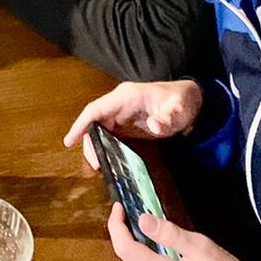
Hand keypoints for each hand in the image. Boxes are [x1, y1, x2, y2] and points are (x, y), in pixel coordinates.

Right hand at [64, 80, 203, 157]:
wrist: (190, 101)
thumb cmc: (182, 102)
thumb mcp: (178, 110)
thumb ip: (167, 118)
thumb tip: (154, 126)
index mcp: (126, 96)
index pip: (96, 109)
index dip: (81, 124)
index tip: (69, 140)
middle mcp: (119, 103)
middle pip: (94, 121)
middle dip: (88, 141)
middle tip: (94, 164)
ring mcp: (121, 113)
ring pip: (98, 128)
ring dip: (94, 144)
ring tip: (97, 164)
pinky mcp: (126, 123)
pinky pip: (108, 133)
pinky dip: (103, 145)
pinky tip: (104, 159)